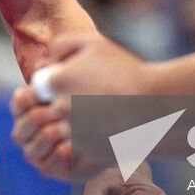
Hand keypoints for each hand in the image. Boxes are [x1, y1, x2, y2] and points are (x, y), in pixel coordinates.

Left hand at [11, 34, 155, 179]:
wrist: (155, 103)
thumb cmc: (125, 70)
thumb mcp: (94, 43)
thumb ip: (62, 45)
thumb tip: (48, 60)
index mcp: (57, 81)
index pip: (39, 86)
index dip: (54, 83)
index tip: (72, 82)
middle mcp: (60, 108)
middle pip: (49, 108)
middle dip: (62, 104)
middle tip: (87, 98)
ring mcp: (72, 132)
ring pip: (61, 129)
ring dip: (73, 122)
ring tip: (98, 113)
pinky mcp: (86, 151)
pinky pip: (76, 145)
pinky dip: (86, 137)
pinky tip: (105, 126)